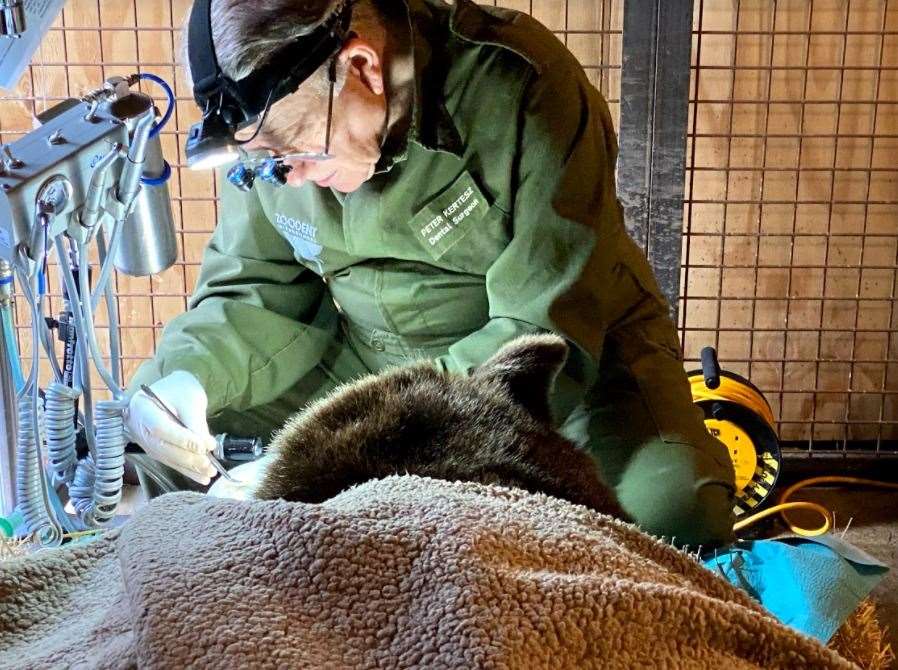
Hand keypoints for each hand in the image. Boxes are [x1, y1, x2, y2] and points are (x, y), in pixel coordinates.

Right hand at [125, 370, 216, 484]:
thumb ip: (195, 421)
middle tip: (209, 463)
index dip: (181, 439)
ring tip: (210, 473)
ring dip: (189, 468)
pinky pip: (171, 462)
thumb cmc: (180, 389)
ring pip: (167, 458)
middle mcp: (139, 427)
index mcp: (142, 407)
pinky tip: (203, 477)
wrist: (171, 390)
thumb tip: (205, 447)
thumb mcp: (190, 397)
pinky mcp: (155, 450)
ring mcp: (145, 441)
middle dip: (187, 458)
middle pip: (162, 447)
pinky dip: (187, 470)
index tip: (203, 446)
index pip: (160, 427)